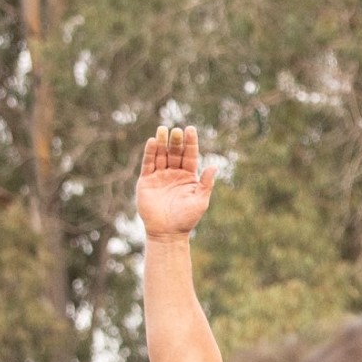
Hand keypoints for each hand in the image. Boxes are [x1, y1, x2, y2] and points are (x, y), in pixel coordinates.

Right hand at [137, 126, 216, 240]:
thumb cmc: (186, 218)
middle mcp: (174, 173)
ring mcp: (159, 176)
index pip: (190, 155)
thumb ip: (206, 183)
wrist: (167, 232)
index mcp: (188, 176)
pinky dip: (150, 153)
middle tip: (177, 130)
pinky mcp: (146, 181)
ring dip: (162, 142)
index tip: (191, 129)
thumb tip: (214, 165)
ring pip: (161, 154)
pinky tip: (152, 142)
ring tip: (163, 129)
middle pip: (175, 152)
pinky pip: (148, 163)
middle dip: (176, 141)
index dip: (190, 142)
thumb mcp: (200, 200)